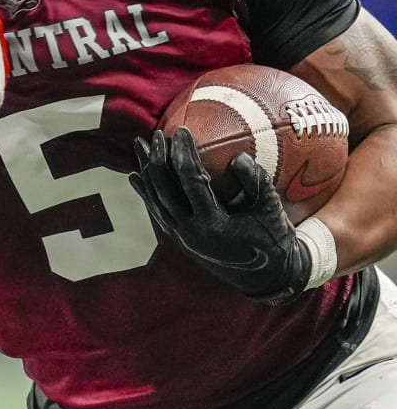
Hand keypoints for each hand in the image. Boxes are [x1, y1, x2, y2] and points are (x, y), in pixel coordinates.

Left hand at [130, 127, 312, 301]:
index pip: (191, 181)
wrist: (266, 278)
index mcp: (213, 223)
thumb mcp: (272, 210)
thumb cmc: (274, 240)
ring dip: (146, 171)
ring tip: (138, 145)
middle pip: (164, 189)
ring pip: (155, 199)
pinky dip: (146, 192)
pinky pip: (157, 211)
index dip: (184, 153)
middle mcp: (190, 231)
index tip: (182, 130)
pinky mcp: (178, 239)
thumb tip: (238, 157)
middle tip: (156, 134)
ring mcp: (181, 236)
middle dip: (158, 159)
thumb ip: (258, 182)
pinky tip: (135, 175)